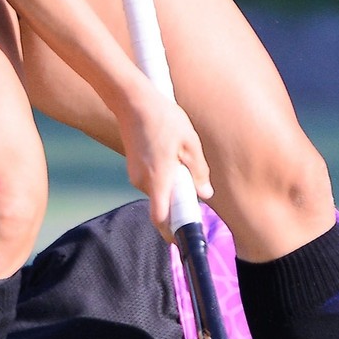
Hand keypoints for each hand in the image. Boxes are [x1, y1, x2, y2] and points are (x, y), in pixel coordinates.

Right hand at [116, 76, 212, 236]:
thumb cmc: (164, 119)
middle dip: (179, 202)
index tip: (185, 237)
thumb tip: (205, 194)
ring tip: (183, 160)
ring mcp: (135, 174)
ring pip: (158, 190)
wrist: (133, 101)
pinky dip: (164, 176)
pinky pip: (152, 180)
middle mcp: (142, 181)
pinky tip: (172, 155)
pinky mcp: (133, 167)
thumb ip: (198, 171)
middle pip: (163, 204)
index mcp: (158, 178)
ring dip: (173, 185)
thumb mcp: (190, 143)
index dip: (171, 231)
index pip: (160, 218)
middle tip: (196, 187)